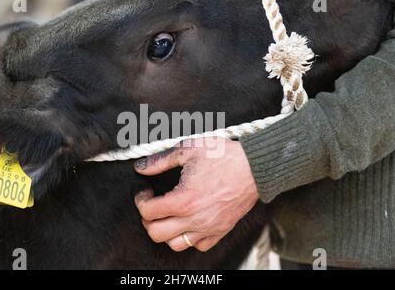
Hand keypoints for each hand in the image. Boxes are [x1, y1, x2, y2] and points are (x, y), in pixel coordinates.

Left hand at [134, 137, 258, 251]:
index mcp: (183, 200)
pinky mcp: (220, 230)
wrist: (254, 166)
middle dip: (148, 220)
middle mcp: (194, 218)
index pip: (148, 212)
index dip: (140, 201)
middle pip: (156, 233)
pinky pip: (199, 245)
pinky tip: (189, 222)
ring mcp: (208, 227)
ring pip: (176, 244)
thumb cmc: (223, 156)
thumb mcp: (188, 149)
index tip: (146, 192)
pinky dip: (189, 238)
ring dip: (166, 232)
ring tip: (168, 216)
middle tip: (152, 206)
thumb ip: (160, 160)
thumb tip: (140, 167)